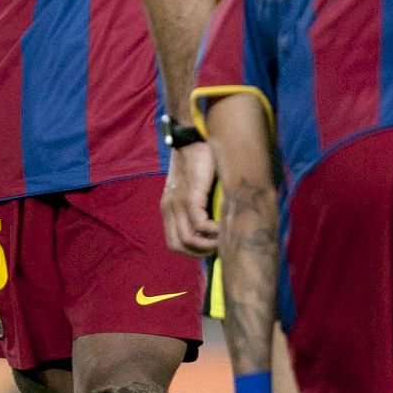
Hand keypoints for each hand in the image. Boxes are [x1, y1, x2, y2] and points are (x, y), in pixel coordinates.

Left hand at [161, 141, 220, 256]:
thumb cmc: (199, 162)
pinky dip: (213, 232)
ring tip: (222, 241)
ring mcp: (178, 203)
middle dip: (198, 253)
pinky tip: (224, 227)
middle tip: (217, 249)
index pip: (173, 242)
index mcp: (168, 208)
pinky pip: (199, 225)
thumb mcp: (193, 188)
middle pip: (177, 246)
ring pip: (188, 239)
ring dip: (207, 245)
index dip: (191, 251)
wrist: (192, 139)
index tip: (208, 249)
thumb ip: (198, 206)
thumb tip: (214, 225)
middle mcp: (169, 208)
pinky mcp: (190, 196)